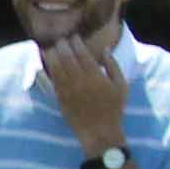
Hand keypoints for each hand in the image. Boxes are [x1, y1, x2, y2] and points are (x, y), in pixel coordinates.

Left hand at [36, 27, 128, 154]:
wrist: (100, 131)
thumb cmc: (114, 107)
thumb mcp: (121, 85)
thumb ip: (113, 65)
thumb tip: (105, 49)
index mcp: (95, 75)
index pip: (82, 53)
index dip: (76, 42)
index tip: (74, 36)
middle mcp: (80, 81)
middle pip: (66, 57)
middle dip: (62, 45)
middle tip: (60, 39)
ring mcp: (68, 90)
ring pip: (56, 68)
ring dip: (52, 55)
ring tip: (51, 47)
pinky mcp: (61, 99)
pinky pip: (53, 80)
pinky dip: (49, 70)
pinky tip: (48, 63)